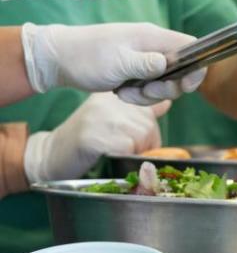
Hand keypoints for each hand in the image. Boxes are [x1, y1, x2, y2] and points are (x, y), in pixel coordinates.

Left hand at [21, 23, 205, 105]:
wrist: (59, 58)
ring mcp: (144, 59)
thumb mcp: (117, 62)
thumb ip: (146, 63)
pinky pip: (150, 87)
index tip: (185, 85)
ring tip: (125, 93)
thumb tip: (171, 63)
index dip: (196, 66)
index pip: (190, 46)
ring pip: (165, 82)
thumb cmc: (87, 56)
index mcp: (152, 37)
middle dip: (167, 87)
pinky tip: (120, 92)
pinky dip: (139, 94)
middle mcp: (153, 47)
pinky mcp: (136, 71)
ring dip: (149, 94)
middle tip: (146, 91)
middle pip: (181, 70)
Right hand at [23, 93, 168, 181]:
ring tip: (117, 153)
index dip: (150, 131)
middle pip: (149, 125)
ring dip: (135, 152)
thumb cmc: (88, 140)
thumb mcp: (115, 119)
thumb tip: (168, 101)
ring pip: (141, 136)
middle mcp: (109, 102)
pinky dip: (123, 157)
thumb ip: (140, 112)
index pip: (151, 108)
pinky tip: (108, 155)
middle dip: (145, 145)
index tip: (139, 141)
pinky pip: (126, 148)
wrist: (52, 154)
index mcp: (116, 95)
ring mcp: (100, 117)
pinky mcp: (93, 136)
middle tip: (125, 152)